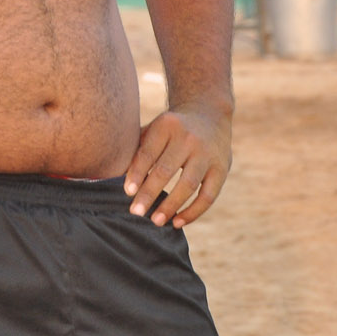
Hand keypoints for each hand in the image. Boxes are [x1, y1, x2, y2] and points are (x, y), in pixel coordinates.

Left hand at [124, 105, 232, 227]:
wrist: (209, 113)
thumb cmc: (171, 129)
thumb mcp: (155, 128)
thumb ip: (137, 149)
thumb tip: (114, 178)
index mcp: (167, 125)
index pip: (148, 153)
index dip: (137, 174)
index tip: (127, 193)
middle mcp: (189, 138)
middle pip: (166, 170)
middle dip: (149, 194)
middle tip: (135, 212)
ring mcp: (207, 153)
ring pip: (187, 184)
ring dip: (170, 206)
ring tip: (156, 221)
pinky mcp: (222, 168)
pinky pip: (208, 195)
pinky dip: (193, 212)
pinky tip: (178, 222)